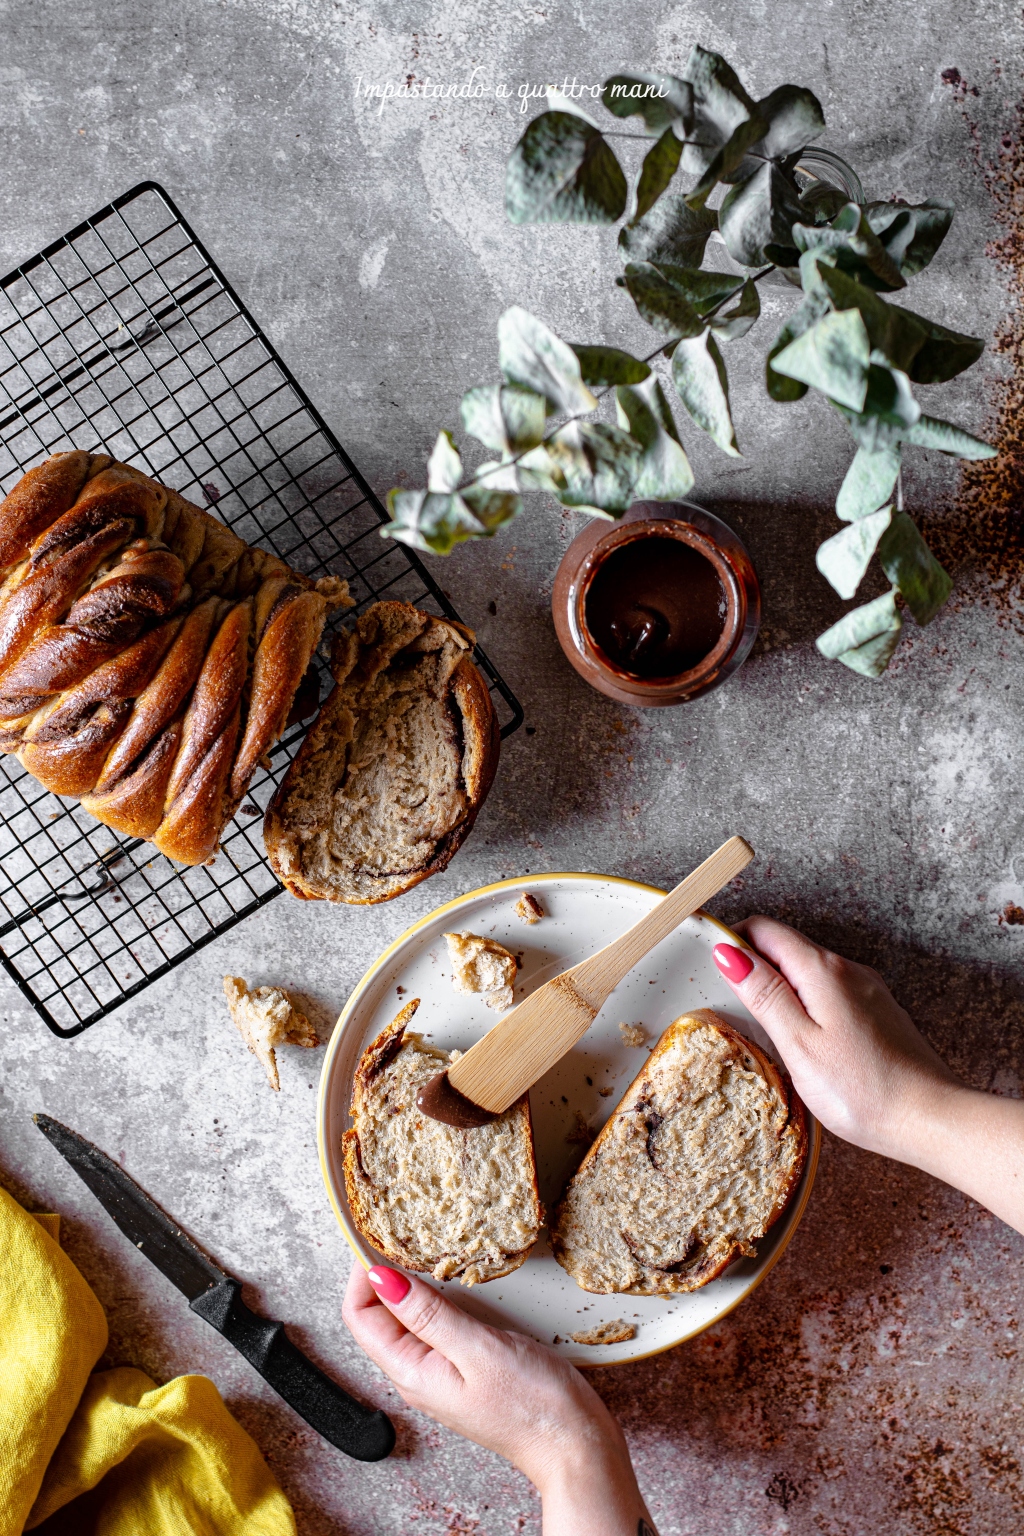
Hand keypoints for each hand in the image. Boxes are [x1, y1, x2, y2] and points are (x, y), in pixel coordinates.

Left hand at [342, 1263, 655, 1535]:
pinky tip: (453, 1281)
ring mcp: (440, 1374)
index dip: (361, 1273)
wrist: (574, 1448)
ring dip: (408, 1284)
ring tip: (423, 1248)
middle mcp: (418, 1376)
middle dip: (381, 1273)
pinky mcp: (463, 1370)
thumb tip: (381, 1278)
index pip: (360, 1317)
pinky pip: (432, 1328)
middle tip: (400, 1232)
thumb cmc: (534, 1405)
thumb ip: (428, 1314)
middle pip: (377, 1318)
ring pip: (405, 1321)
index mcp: (412, 1373)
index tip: (378, 1236)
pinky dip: (433, 1298)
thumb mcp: (478, 1349)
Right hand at [713, 915, 1023, 1234]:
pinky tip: (800, 1036)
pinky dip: (804, 1002)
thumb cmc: (861, 1090)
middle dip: (752, 961)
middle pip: (787, 946)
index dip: (731, 938)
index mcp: (823, 971)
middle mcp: (848, 971)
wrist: (930, 1119)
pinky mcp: (877, 1013)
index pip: (766, 929)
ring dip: (778, 983)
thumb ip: (764, 994)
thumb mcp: (798, 1042)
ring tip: (758, 1021)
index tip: (706, 961)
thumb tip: (729, 953)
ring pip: (809, 971)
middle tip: (724, 997)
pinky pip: (830, 992)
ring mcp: (867, 991)